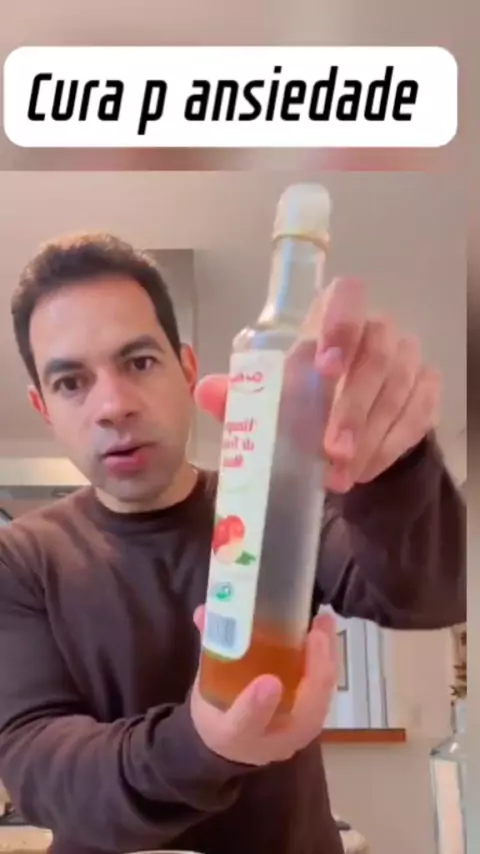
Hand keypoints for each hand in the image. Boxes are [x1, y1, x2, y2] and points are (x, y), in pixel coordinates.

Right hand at [191, 609, 336, 765]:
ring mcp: (295, 733)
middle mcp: (269, 741)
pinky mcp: (310, 721)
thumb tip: (203, 612)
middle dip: (312, 673)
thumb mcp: (205, 686)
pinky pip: (323, 693)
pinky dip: (328, 664)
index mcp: (233, 734)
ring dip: (327, 661)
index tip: (268, 682)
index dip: (256, 706)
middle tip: (315, 632)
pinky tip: (326, 635)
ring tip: (325, 623)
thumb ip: (209, 649)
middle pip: (299, 714)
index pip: (244, 725)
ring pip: (319, 700)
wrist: (231, 744)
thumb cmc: (218, 710)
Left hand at [195, 278, 441, 492]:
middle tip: (332, 451)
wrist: (348, 425)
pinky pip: (417, 417)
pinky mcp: (426, 393)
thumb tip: (206, 390)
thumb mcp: (269, 398)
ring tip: (340, 474)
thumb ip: (240, 394)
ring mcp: (409, 360)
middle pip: (378, 353)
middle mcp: (378, 330)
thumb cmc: (303, 399)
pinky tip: (363, 471)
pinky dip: (389, 448)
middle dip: (353, 407)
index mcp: (332, 318)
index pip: (347, 297)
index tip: (324, 369)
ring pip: (400, 390)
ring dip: (370, 436)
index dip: (340, 326)